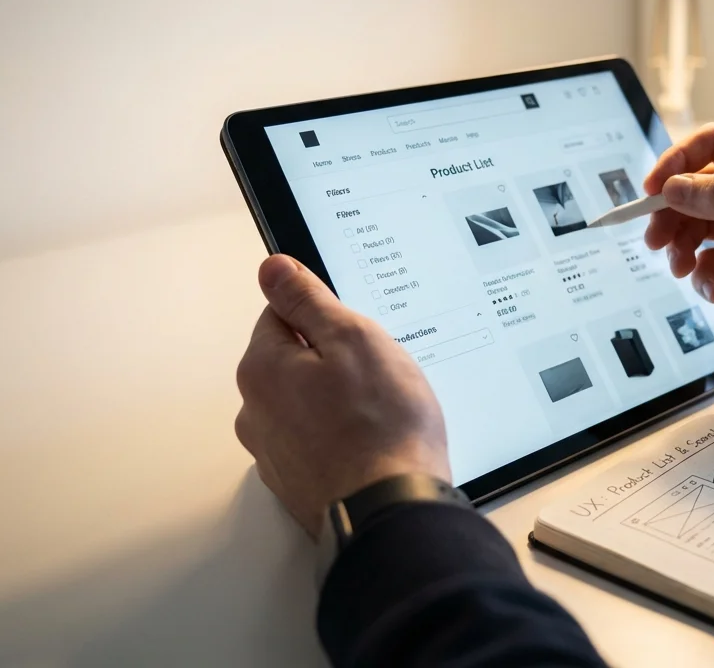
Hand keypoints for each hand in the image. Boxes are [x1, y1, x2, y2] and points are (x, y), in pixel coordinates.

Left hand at [235, 255, 449, 537]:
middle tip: (377, 373)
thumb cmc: (380, 426)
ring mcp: (274, 454)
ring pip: (306, 404)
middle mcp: (255, 412)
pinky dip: (341, 437)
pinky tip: (374, 442)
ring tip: (381, 413)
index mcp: (262, 368)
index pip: (281, 314)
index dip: (325, 316)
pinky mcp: (298, 483)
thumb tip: (272, 269)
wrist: (391, 511)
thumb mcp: (353, 337)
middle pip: (293, 361)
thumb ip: (308, 300)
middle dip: (333, 360)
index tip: (355, 330)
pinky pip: (318, 441)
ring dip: (338, 402)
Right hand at [643, 124, 713, 376]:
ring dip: (683, 247)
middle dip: (673, 214)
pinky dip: (704, 276)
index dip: (678, 162)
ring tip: (682, 268)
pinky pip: (713, 262)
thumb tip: (676, 188)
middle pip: (698, 190)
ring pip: (700, 228)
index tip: (654, 188)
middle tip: (655, 238)